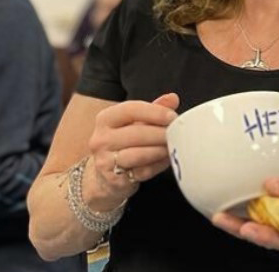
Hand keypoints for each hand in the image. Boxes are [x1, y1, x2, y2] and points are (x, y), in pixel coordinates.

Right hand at [83, 93, 179, 210]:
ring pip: (138, 154)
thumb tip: (173, 98)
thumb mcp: (134, 121)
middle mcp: (101, 140)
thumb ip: (154, 108)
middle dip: (161, 133)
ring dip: (160, 150)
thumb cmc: (124, 142)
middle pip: (136, 133)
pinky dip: (158, 166)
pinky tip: (166, 160)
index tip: (172, 117)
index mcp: (105, 119)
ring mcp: (105, 162)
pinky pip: (142, 172)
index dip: (154, 112)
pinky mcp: (115, 180)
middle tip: (178, 134)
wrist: (104, 174)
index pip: (130, 109)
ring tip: (172, 147)